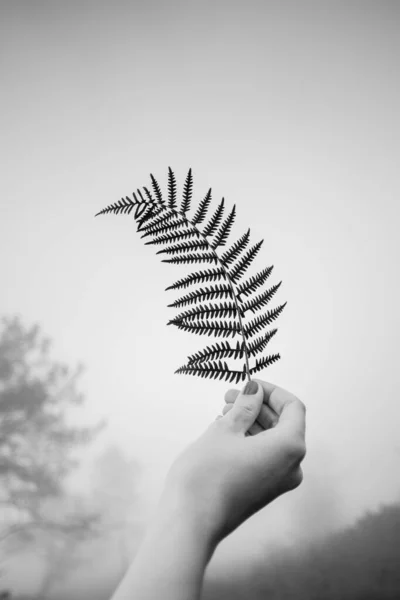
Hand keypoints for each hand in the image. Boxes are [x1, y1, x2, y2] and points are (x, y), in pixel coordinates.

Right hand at [163, 379, 305, 543]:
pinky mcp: (264, 491)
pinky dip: (250, 440)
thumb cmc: (208, 474)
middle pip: (283, 424)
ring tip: (223, 413)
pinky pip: (265, 456)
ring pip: (273, 441)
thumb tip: (255, 391)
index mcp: (290, 447)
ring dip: (252, 422)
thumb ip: (245, 406)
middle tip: (230, 396)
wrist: (191, 522)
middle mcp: (292, 466)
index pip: (293, 408)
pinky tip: (226, 432)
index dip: (272, 391)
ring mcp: (279, 482)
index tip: (249, 384)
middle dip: (258, 406)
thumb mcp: (225, 429)